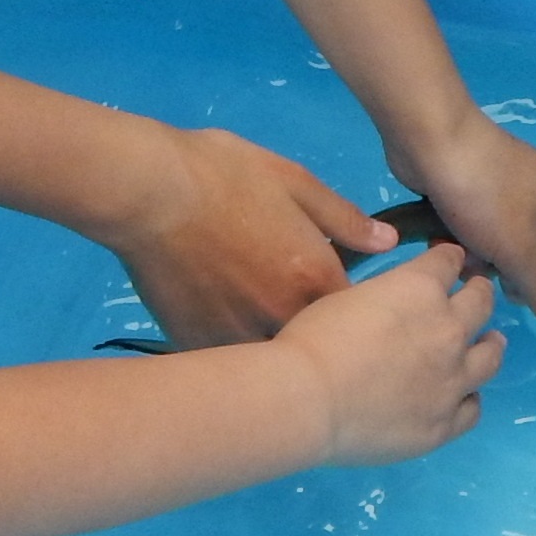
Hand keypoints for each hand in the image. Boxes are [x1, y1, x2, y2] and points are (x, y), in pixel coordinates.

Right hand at [103, 122, 393, 346]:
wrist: (147, 190)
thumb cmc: (225, 173)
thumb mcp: (296, 181)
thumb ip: (345, 219)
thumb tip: (388, 243)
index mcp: (316, 280)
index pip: (358, 320)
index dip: (354, 315)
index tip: (340, 304)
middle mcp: (284, 319)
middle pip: (315, 349)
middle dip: (314, 340)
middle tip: (292, 313)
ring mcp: (238, 337)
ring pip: (268, 362)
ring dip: (271, 351)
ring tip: (256, 324)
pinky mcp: (195, 345)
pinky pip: (225, 361)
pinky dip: (229, 354)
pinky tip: (219, 326)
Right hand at [268, 244, 503, 461]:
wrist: (307, 398)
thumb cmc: (313, 340)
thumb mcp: (348, 296)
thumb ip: (384, 296)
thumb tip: (393, 308)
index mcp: (421, 288)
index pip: (449, 262)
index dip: (448, 259)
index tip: (449, 261)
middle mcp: (448, 330)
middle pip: (482, 303)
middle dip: (479, 293)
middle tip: (476, 295)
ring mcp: (452, 380)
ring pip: (490, 357)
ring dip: (490, 345)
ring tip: (490, 343)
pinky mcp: (445, 423)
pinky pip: (472, 408)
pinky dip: (469, 398)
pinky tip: (463, 397)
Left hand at [393, 112, 535, 347]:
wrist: (432, 139)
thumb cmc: (486, 195)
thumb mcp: (520, 252)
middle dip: (526, 277)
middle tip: (504, 282)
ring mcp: (522, 193)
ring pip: (517, 250)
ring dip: (493, 262)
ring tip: (470, 259)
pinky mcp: (489, 192)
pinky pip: (491, 232)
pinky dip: (474, 242)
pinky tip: (450, 242)